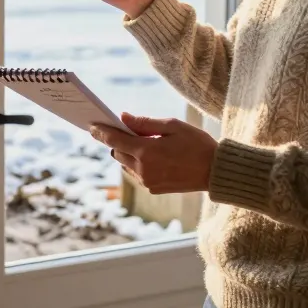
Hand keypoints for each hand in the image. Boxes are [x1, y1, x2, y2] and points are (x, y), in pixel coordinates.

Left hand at [91, 113, 216, 194]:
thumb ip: (145, 123)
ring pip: (126, 165)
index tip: (92, 126)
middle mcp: (143, 169)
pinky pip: (137, 174)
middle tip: (125, 130)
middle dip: (118, 141)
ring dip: (129, 154)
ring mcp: (148, 182)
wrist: (215, 171)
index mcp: (147, 152)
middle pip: (118, 153)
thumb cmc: (197, 144)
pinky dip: (138, 164)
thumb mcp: (172, 126)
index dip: (101, 132)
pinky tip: (152, 156)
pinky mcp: (153, 189)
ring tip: (144, 143)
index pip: (114, 141)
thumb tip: (123, 118)